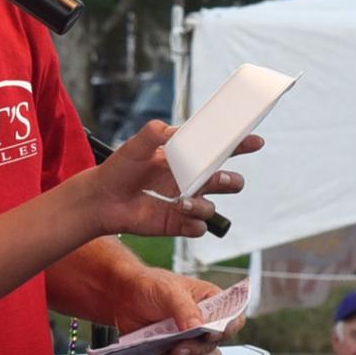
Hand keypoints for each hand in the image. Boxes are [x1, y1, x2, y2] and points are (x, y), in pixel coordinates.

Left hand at [91, 120, 262, 238]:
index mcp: (185, 158)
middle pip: (226, 181)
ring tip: (182, 201)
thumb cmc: (118, 169)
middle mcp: (190, 180)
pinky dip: (194, 223)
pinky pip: (199, 227)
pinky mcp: (178, 223)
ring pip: (212, 206)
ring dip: (203, 205)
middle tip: (219, 178)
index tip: (254, 141)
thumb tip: (166, 127)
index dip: (239, 145)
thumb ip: (151, 135)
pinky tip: (179, 215)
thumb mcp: (134, 147)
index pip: (217, 151)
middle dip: (230, 180)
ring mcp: (186, 203)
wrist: (101, 199)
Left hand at [113, 268, 242, 354]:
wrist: (122, 297)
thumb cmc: (147, 286)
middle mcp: (205, 323)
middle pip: (218, 345)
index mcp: (211, 301)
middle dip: (199, 349)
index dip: (227, 328)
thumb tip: (198, 327)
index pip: (233, 318)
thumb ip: (184, 308)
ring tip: (172, 353)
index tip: (210, 333)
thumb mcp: (167, 290)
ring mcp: (192, 341)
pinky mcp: (178, 354)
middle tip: (180, 346)